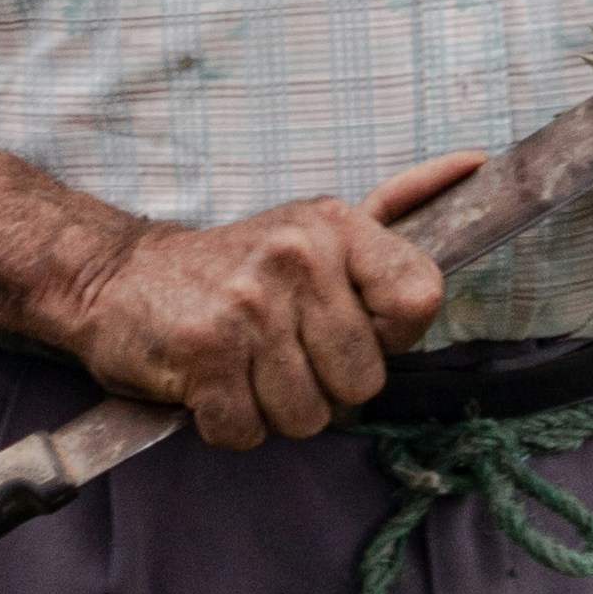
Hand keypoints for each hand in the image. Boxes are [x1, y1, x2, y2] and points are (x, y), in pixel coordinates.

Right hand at [54, 153, 478, 446]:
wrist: (116, 279)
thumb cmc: (230, 268)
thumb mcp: (314, 225)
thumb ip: (395, 204)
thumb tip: (476, 163)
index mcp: (336, 227)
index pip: (419, 301)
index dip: (388, 337)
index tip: (351, 328)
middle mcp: (298, 258)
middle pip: (363, 382)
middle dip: (323, 387)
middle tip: (280, 353)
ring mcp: (249, 306)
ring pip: (307, 417)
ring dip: (272, 410)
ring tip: (244, 367)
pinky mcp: (205, 353)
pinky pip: (248, 431)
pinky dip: (227, 423)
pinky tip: (210, 384)